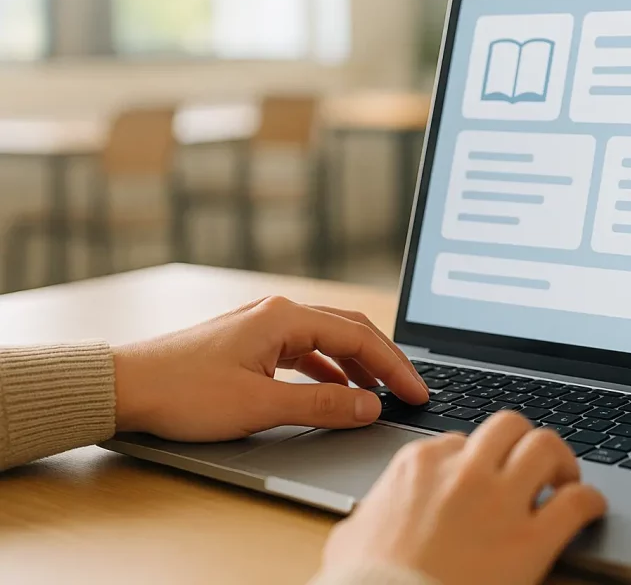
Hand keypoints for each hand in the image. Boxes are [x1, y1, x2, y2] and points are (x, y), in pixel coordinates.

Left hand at [111, 296, 427, 440]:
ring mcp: (263, 325)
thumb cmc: (183, 392)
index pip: (359, 338)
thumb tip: (370, 407)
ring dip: (357, 367)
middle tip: (410, 390)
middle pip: (349, 331)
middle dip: (384, 361)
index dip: (394, 368)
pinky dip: (328, 370)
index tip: (416, 392)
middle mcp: (278, 312)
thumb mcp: (261, 405)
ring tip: (379, 394)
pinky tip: (336, 391)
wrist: (124, 387)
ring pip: (327, 341)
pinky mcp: (250, 343)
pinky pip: (305, 351)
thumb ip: (322, 405)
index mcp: (285, 317)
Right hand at [320, 411, 606, 584]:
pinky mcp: (530, 540)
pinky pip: (577, 501)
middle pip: (509, 425)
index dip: (476, 460)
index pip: (459, 439)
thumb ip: (374, 509)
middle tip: (533, 465)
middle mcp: (462, 472)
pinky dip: (590, 501)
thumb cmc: (364, 584)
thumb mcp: (352, 535)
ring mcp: (498, 502)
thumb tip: (373, 510)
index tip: (483, 477)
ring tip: (564, 479)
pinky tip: (591, 510)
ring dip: (561, 459)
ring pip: (546, 445)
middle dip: (523, 441)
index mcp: (418, 466)